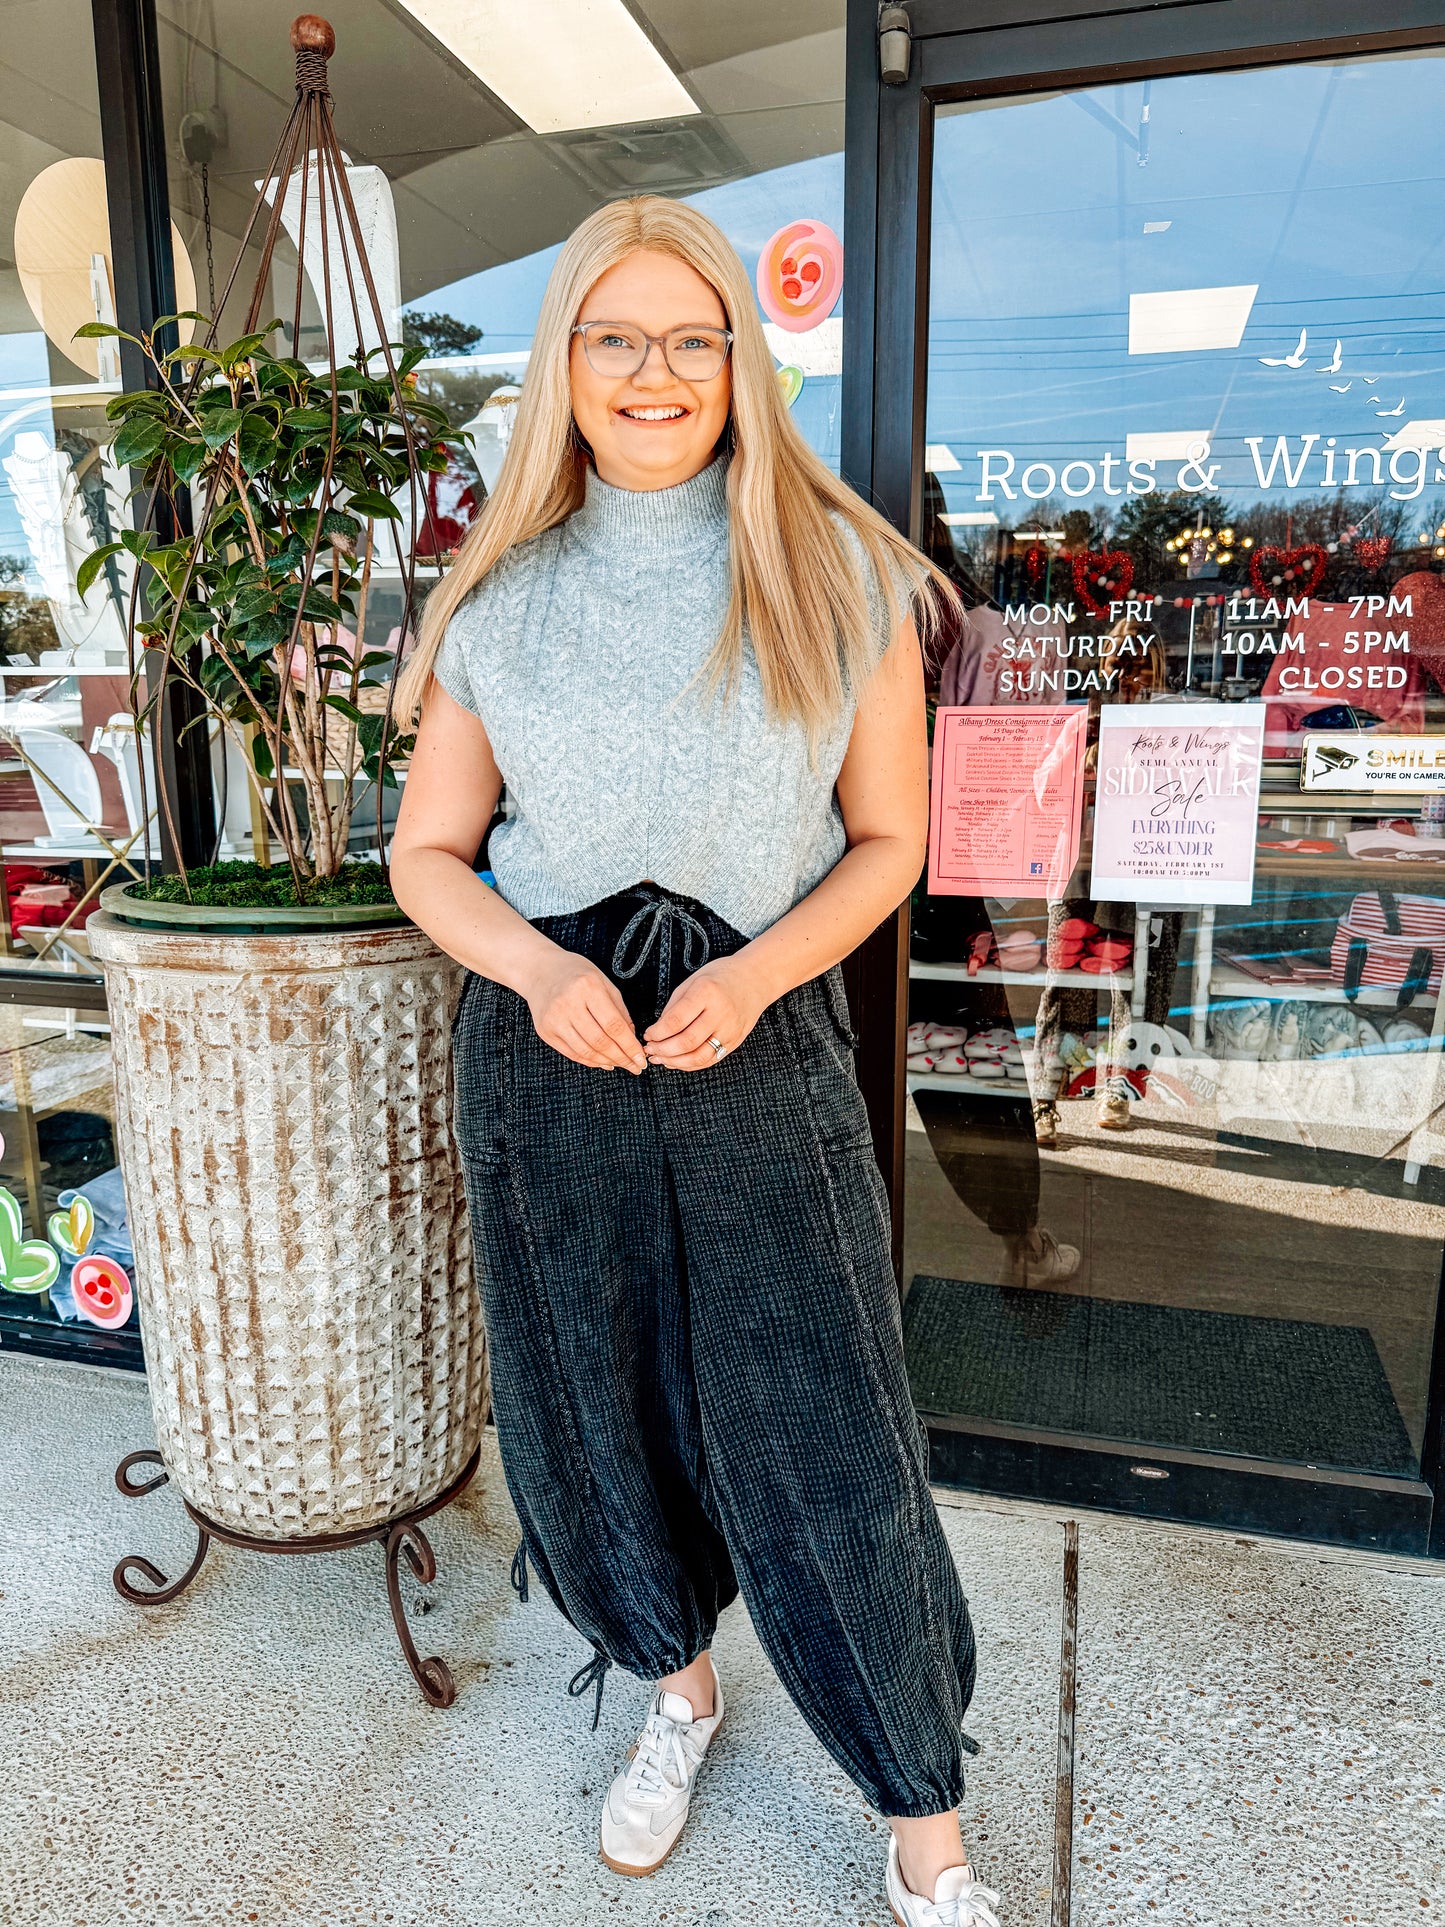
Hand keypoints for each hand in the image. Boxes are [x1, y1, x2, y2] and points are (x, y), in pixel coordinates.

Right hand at [525, 944, 646, 1072]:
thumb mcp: (604, 982)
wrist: (540, 971)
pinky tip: (603, 1062)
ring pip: (585, 1051)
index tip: (641, 1059)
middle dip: (621, 1058)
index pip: (613, 1025)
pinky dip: (590, 1061)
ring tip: (621, 1064)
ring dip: (607, 1062)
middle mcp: (568, 1003)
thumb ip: (620, 1010)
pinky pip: (572, 1053)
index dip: (629, 1046)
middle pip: (600, 1041)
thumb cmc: (577, 974)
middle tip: (635, 1067)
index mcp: (587, 987)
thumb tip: (631, 1039)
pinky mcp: (545, 1031)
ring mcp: (554, 1019)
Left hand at [643, 955, 768, 1071]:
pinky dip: (690, 1064)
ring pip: (698, 1057)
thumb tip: (658, 1032)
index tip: (648, 1034)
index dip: (657, 1033)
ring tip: (660, 1058)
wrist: (755, 980)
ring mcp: (730, 1030)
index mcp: (706, 992)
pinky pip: (710, 1059)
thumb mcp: (693, 981)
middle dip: (663, 1050)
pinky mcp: (735, 1041)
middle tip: (650, 1049)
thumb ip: (675, 1006)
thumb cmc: (721, 977)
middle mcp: (720, 1013)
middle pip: (686, 1042)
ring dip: (675, 1062)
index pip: (676, 1021)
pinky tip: (677, 1061)